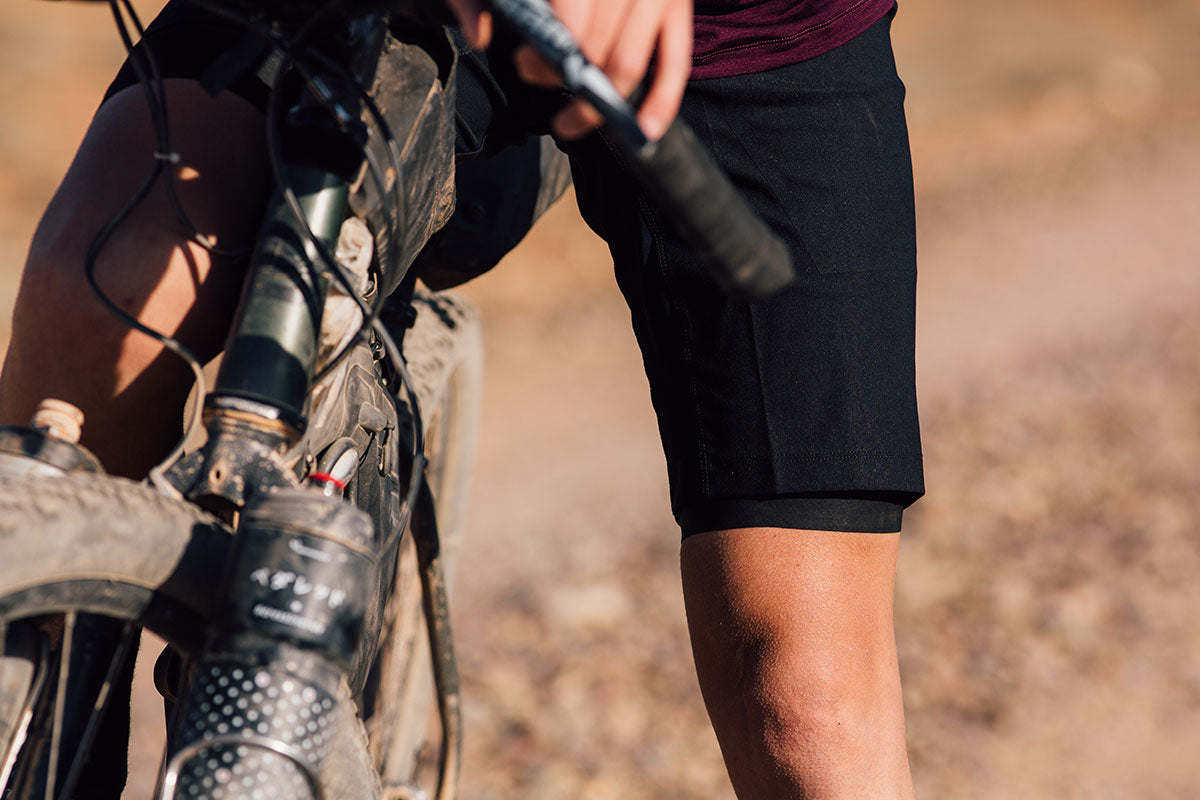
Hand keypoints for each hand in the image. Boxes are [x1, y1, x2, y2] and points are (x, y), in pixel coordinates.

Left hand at [447, 0, 692, 140]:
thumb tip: (478, 35)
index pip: (570, 20)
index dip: (548, 53)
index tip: (526, 62)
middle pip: (596, 47)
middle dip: (564, 77)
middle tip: (537, 78)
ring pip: (629, 64)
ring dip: (596, 106)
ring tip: (567, 123)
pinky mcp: (679, 12)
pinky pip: (675, 65)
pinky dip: (661, 103)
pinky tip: (642, 130)